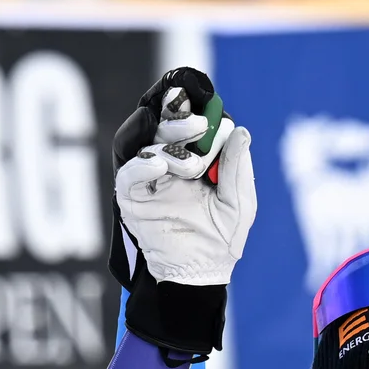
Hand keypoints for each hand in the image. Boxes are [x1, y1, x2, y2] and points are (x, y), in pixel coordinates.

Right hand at [114, 114, 255, 286]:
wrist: (203, 271)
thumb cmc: (224, 236)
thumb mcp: (238, 199)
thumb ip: (236, 166)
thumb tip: (240, 131)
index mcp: (193, 158)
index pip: (186, 123)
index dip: (191, 106)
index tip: (204, 97)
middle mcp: (167, 163)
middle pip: (163, 127)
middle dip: (177, 117)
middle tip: (198, 122)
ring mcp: (148, 179)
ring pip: (144, 144)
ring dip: (166, 140)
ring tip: (190, 156)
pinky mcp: (131, 198)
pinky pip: (128, 175)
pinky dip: (140, 165)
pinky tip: (159, 164)